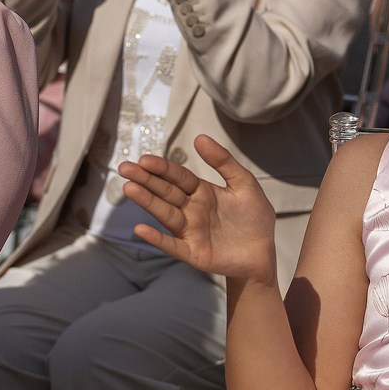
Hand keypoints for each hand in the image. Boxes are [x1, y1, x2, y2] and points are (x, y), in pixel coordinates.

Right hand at [118, 135, 279, 282]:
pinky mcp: (192, 252)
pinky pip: (172, 245)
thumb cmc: (254, 217)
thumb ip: (223, 161)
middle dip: (145, 180)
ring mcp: (189, 231)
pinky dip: (157, 238)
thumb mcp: (244, 183)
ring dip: (147, 202)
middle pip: (165, 192)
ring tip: (129, 188)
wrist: (263, 252)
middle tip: (124, 168)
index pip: (177, 177)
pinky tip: (141, 229)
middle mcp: (191, 209)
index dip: (162, 168)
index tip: (144, 160)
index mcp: (201, 191)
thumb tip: (199, 137)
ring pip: (165, 214)